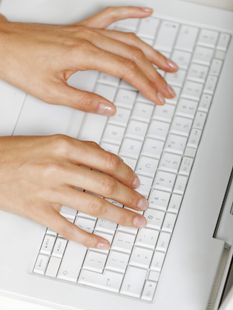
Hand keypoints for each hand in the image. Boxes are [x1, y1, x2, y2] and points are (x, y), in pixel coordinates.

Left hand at [0, 6, 177, 115]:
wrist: (3, 44)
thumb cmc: (22, 64)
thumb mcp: (52, 92)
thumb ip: (84, 101)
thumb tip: (109, 108)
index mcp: (84, 55)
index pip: (126, 71)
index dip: (146, 85)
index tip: (158, 97)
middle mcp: (89, 39)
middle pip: (133, 56)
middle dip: (155, 74)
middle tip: (168, 87)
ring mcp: (87, 30)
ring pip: (129, 38)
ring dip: (151, 51)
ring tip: (168, 63)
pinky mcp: (82, 28)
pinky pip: (112, 16)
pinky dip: (131, 13)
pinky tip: (145, 13)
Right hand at [0, 135, 148, 247]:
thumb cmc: (17, 153)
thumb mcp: (51, 140)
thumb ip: (81, 149)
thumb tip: (107, 160)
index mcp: (64, 146)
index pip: (107, 161)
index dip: (127, 174)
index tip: (136, 182)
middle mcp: (58, 168)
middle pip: (105, 185)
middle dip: (130, 197)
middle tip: (143, 204)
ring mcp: (49, 192)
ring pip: (93, 206)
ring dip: (119, 216)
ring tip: (135, 221)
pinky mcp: (39, 211)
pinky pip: (68, 229)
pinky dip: (88, 238)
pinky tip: (103, 243)